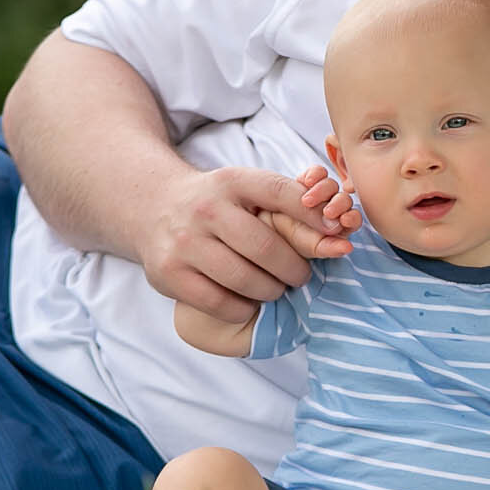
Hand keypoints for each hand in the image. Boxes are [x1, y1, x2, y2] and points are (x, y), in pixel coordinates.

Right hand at [142, 167, 361, 323]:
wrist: (152, 206)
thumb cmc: (217, 203)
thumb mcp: (246, 188)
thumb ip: (288, 200)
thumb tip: (335, 226)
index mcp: (232, 181)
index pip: (281, 194)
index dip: (314, 216)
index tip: (336, 234)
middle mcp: (206, 209)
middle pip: (267, 248)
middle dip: (295, 270)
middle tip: (301, 277)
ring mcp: (184, 242)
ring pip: (245, 280)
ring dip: (271, 291)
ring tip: (275, 289)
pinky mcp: (169, 273)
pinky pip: (220, 303)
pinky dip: (242, 309)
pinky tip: (248, 302)